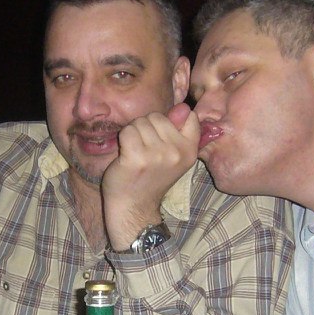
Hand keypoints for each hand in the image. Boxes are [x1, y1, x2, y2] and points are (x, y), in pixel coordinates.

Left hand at [102, 103, 199, 247]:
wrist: (134, 207)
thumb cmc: (150, 178)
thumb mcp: (173, 155)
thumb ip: (178, 130)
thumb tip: (183, 107)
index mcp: (190, 151)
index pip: (189, 117)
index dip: (171, 121)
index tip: (162, 137)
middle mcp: (177, 152)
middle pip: (157, 117)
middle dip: (147, 128)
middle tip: (145, 150)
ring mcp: (157, 154)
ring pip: (140, 122)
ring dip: (133, 133)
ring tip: (135, 152)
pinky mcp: (137, 157)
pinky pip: (128, 131)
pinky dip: (123, 139)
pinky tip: (126, 154)